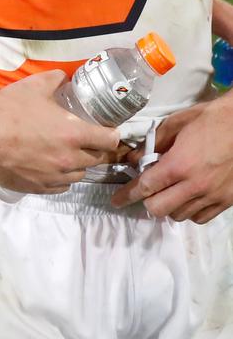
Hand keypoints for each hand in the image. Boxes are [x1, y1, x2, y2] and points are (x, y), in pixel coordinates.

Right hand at [0, 70, 120, 194]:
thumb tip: (66, 78)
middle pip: (98, 160)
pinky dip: (61, 178)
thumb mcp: (37, 85)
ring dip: (79, 165)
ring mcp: (54, 177)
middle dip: (96, 149)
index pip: (110, 140)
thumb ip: (57, 79)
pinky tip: (52, 167)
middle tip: (87, 139)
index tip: (108, 130)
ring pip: (80, 175)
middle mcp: (69, 159)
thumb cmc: (10, 107)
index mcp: (74, 134)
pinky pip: (61, 186)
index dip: (112, 134)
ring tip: (67, 154)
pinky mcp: (39, 187)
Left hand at [111, 97, 232, 222]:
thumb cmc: (209, 119)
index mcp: (179, 164)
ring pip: (179, 215)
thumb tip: (133, 158)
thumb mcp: (175, 124)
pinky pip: (200, 218)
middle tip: (148, 189)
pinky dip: (189, 211)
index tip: (116, 201)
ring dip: (169, 205)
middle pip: (159, 209)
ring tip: (171, 189)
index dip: (128, 194)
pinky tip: (188, 196)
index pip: (146, 187)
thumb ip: (152, 143)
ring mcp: (212, 196)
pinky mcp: (226, 202)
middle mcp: (194, 185)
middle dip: (148, 200)